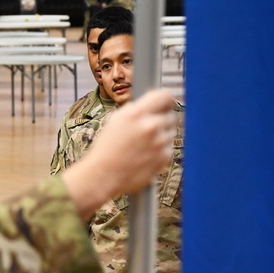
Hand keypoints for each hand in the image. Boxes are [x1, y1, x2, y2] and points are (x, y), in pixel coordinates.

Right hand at [63, 89, 176, 218]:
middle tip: (147, 131)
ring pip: (171, 133)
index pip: (165, 96)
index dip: (165, 100)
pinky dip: (160, 151)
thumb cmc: (106, 150)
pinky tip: (145, 156)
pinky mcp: (164, 157)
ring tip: (143, 146)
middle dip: (161, 121)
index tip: (164, 104)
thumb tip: (151, 104)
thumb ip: (135, 109)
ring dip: (161, 137)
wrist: (102, 176)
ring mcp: (160, 142)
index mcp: (136, 113)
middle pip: (170, 115)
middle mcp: (150, 125)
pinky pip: (169, 148)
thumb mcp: (115, 120)